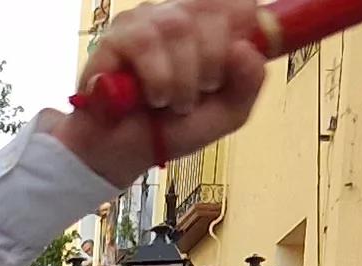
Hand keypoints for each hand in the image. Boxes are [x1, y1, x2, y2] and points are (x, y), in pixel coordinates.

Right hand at [52, 0, 270, 187]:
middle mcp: (177, 15)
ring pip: (178, 26)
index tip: (239, 55)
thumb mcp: (226, 113)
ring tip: (172, 102)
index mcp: (208, 27)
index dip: (245, 20)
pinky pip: (144, 42)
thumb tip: (244, 48)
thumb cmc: (172, 128)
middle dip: (213, 62)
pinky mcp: (113, 37)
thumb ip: (248, 82)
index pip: (235, 3)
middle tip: (200, 92)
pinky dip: (157, 78)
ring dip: (182, 77)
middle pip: (212, 10)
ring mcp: (143, 22)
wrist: (126, 155)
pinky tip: (153, 97)